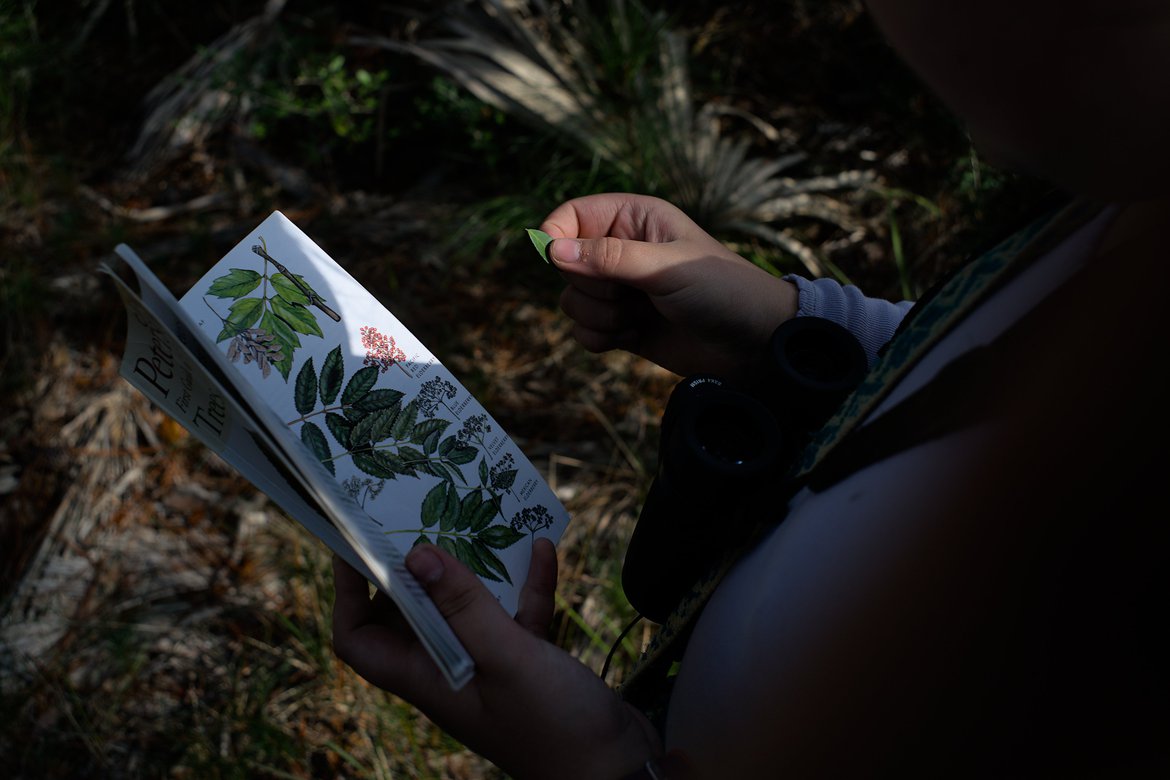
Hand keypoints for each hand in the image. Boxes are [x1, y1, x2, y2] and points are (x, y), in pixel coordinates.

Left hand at [332, 539, 660, 778]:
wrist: (616, 771)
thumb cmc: (554, 726)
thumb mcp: (505, 657)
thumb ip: (463, 606)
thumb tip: (416, 555)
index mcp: (428, 678)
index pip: (361, 638)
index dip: (350, 592)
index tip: (357, 543)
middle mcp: (450, 671)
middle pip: (410, 614)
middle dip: (413, 568)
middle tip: (419, 516)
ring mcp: (488, 667)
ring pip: (465, 608)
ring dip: (473, 571)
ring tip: (479, 524)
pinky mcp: (526, 662)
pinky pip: (516, 614)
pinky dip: (526, 586)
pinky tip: (540, 552)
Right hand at [540, 193, 798, 377]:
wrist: (753, 344)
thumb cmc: (721, 290)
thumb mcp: (665, 267)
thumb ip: (608, 258)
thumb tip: (551, 250)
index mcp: (634, 218)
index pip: (571, 215)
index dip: (556, 236)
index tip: (555, 260)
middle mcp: (622, 250)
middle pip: (566, 264)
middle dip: (591, 286)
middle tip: (629, 293)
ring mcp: (621, 291)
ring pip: (572, 301)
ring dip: (598, 316)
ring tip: (638, 317)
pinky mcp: (622, 327)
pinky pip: (584, 331)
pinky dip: (601, 338)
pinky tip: (634, 337)